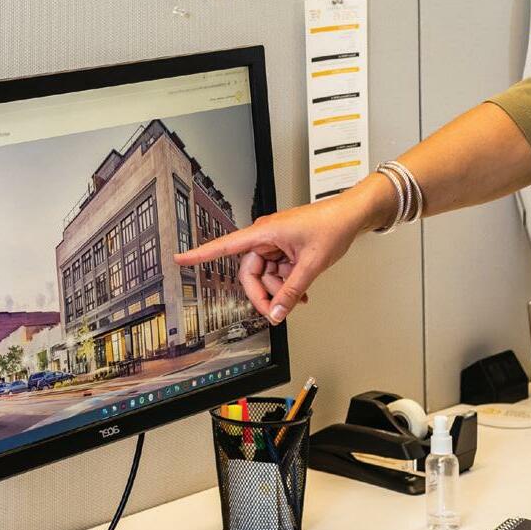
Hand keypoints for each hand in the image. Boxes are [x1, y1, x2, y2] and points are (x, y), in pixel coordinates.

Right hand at [175, 187, 376, 323]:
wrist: (351, 216)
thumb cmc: (331, 226)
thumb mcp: (310, 265)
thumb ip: (291, 292)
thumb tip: (276, 313)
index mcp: (264, 233)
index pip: (225, 246)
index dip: (201, 254)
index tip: (180, 259)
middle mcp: (265, 237)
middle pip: (250, 272)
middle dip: (264, 292)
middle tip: (278, 310)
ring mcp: (275, 243)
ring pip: (265, 275)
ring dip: (279, 289)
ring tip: (300, 296)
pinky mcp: (285, 248)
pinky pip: (277, 272)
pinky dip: (287, 284)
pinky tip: (301, 292)